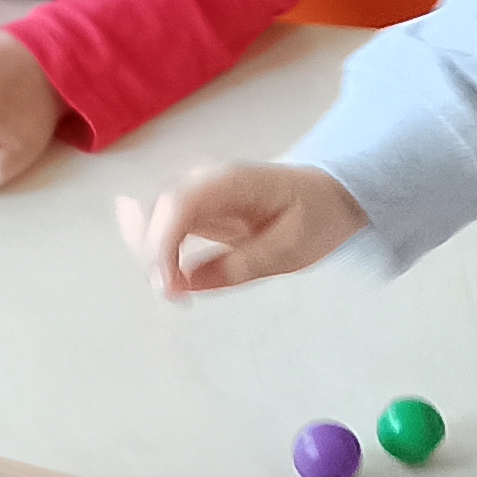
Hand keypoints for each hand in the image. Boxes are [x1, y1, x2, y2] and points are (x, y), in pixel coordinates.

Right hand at [115, 160, 365, 298]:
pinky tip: (168, 279)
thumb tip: (184, 283)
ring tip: (174, 292)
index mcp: (231, 180)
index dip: (161, 244)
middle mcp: (203, 178)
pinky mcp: (190, 208)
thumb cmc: (315, 216)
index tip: (166, 287)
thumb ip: (240, 265)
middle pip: (154, 210)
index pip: (177, 204)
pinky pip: (159, 227)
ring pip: (148, 219)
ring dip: (150, 257)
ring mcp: (193, 191)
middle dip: (151, 255)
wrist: (327, 196)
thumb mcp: (290, 250)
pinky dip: (156, 254)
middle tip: (173, 297)